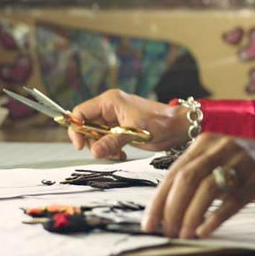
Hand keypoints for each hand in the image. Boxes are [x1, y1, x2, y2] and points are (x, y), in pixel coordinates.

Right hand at [66, 89, 186, 159]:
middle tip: (103, 152)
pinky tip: (121, 154)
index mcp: (109, 101)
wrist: (177, 128)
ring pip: (95, 137)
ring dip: (102, 148)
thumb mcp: (134, 131)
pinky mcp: (120, 131)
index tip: (81, 145)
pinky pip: (105, 142)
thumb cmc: (159, 122)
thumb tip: (94, 152)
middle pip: (86, 126)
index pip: (80, 112)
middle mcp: (109, 109)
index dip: (76, 128)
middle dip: (92, 142)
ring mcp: (114, 120)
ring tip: (117, 153)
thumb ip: (112, 142)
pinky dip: (110, 150)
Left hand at [142, 135, 254, 239]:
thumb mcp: (217, 161)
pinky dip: (215, 217)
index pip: (174, 173)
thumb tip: (164, 210)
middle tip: (167, 232)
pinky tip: (204, 231)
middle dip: (172, 209)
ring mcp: (241, 161)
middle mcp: (221, 147)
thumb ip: (194, 177)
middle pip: (187, 179)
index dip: (159, 201)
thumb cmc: (245, 167)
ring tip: (183, 234)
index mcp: (204, 143)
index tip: (148, 225)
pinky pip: (232, 200)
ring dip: (191, 216)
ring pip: (208, 189)